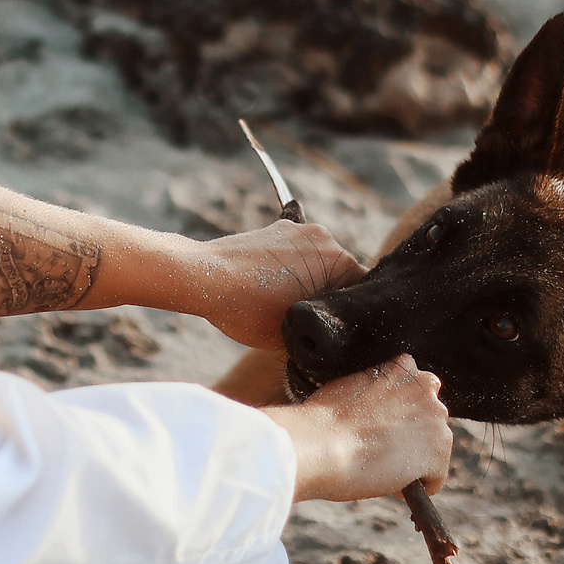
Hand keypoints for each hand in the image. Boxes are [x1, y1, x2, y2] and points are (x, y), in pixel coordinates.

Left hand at [186, 220, 362, 349]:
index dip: (347, 315)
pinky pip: (294, 253)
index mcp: (339, 261)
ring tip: (284, 304)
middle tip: (309, 321)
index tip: (334, 331)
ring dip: (307, 281)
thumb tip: (327, 336)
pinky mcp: (276, 228)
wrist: (202, 279)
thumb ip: (321, 330)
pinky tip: (270, 288)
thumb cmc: (248, 309)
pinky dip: (288, 270)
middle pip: (340, 275)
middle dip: (327, 296)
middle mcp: (324, 237)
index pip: (360, 291)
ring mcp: (298, 229)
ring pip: (316, 263)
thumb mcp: (294, 333)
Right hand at [266, 354, 450, 503]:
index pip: (416, 391)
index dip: (397, 413)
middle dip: (411, 435)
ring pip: (434, 449)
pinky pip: (434, 479)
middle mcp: (427, 390)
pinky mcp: (438, 457)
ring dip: (413, 460)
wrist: (321, 445)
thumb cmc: (323, 420)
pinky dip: (415, 487)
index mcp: (403, 367)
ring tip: (380, 466)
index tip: (380, 426)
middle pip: (429, 420)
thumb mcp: (350, 387)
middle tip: (379, 448)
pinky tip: (389, 483)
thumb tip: (373, 413)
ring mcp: (436, 423)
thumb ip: (374, 393)